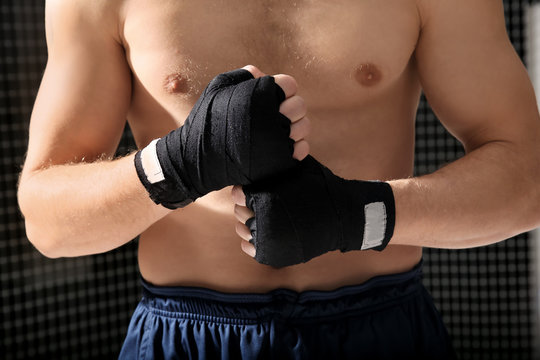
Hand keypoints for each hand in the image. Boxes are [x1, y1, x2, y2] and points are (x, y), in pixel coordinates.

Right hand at [135, 65, 309, 208]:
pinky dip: (295, 147)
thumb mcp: (218, 88)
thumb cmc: (207, 120)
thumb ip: (243, 77)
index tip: (270, 99)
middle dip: (289, 108)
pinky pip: (302, 148)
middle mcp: (272, 115)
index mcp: (260, 94)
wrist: (198, 159)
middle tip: (274, 116)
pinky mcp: (280, 161)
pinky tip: (279, 146)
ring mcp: (278, 140)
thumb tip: (262, 74)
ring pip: (303, 127)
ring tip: (276, 131)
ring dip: (293, 128)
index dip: (281, 90)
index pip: (289, 84)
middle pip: (299, 105)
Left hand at [232, 156, 394, 267]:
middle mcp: (263, 219)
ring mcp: (267, 239)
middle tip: (260, 204)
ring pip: (243, 231)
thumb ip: (278, 162)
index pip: (238, 195)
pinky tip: (262, 232)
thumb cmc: (320, 187)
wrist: (343, 216)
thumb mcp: (298, 167)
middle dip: (247, 207)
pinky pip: (251, 248)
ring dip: (248, 224)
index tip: (253, 191)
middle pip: (239, 213)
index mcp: (267, 197)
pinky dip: (253, 241)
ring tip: (262, 218)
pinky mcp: (273, 254)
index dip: (244, 192)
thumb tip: (258, 147)